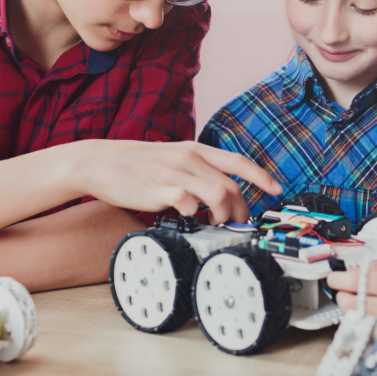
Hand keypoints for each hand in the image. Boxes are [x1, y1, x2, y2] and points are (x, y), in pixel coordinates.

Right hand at [73, 140, 280, 223]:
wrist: (100, 162)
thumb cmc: (136, 164)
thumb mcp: (172, 159)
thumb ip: (195, 171)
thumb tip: (217, 194)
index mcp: (195, 150)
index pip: (238, 161)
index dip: (261, 176)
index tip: (276, 189)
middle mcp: (190, 159)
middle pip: (232, 186)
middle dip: (242, 210)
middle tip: (238, 225)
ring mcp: (176, 173)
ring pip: (219, 195)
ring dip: (224, 216)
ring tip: (215, 225)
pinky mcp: (161, 189)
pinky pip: (190, 204)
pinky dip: (196, 216)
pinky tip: (188, 221)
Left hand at [327, 262, 376, 317]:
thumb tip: (357, 270)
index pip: (355, 279)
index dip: (338, 278)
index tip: (333, 277)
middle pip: (349, 300)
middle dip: (342, 294)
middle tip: (344, 290)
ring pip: (355, 316)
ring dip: (351, 308)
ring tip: (358, 301)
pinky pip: (368, 328)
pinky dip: (364, 321)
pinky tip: (370, 315)